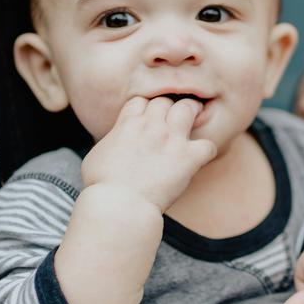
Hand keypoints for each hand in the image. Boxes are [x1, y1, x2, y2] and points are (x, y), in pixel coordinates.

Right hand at [82, 96, 216, 211]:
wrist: (119, 204)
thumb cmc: (102, 185)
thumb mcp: (96, 155)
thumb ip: (111, 142)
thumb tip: (114, 143)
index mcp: (128, 124)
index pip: (141, 100)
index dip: (146, 109)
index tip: (148, 119)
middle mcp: (151, 126)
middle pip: (165, 101)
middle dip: (169, 109)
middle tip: (173, 119)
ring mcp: (171, 140)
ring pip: (188, 109)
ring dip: (192, 114)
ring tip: (193, 122)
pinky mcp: (187, 158)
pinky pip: (207, 145)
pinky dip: (206, 150)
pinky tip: (200, 157)